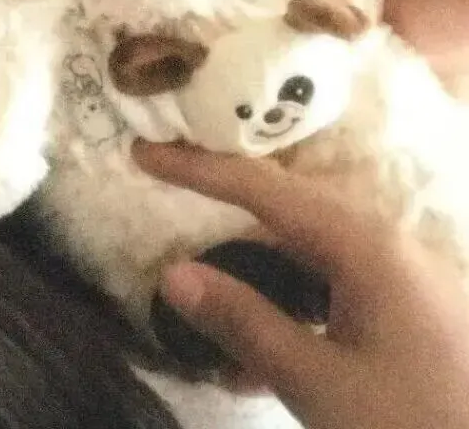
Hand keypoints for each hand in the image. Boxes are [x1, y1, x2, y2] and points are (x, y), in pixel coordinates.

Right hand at [133, 140, 468, 428]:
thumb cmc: (414, 424)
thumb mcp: (320, 384)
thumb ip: (244, 323)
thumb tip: (172, 274)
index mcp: (366, 245)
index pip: (264, 188)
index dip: (198, 169)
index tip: (141, 152)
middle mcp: (387, 247)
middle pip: (285, 214)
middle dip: (222, 216)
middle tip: (165, 201)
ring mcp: (403, 282)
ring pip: (308, 260)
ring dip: (253, 282)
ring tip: (200, 309)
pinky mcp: (411, 318)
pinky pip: (334, 295)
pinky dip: (289, 313)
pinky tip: (254, 360)